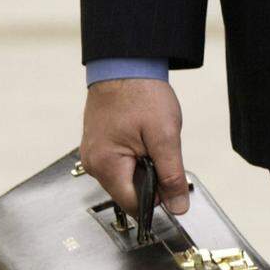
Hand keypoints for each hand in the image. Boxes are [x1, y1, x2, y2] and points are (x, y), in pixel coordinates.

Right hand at [79, 77, 189, 218]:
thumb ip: (171, 175)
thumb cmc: (141, 93)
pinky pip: (118, 162)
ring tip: (148, 137)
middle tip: (158, 148)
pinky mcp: (96, 144)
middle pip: (127, 191)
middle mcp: (93, 163)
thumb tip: (177, 207)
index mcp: (105, 165)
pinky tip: (139, 135)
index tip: (168, 179)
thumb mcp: (165, 135)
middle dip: (149, 177)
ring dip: (141, 165)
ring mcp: (92, 153)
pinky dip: (133, 155)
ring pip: (124, 176)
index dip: (156, 196)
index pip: (133, 204)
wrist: (125, 63)